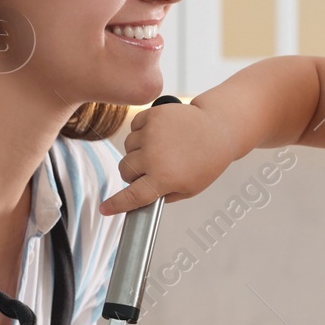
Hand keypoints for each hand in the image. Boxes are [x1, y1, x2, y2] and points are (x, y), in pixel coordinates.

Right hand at [101, 99, 237, 214]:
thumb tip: (139, 198)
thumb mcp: (189, 189)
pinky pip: (133, 128)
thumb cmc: (207, 161)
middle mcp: (154, 156)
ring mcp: (152, 133)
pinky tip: (160, 134)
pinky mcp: (153, 115)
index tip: (105, 209)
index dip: (116, 204)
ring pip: (127, 147)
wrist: (219, 128)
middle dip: (132, 173)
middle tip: (151, 169)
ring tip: (161, 148)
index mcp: (164, 178)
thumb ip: (162, 195)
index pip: (132, 196)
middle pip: (124, 170)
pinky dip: (141, 132)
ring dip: (138, 151)